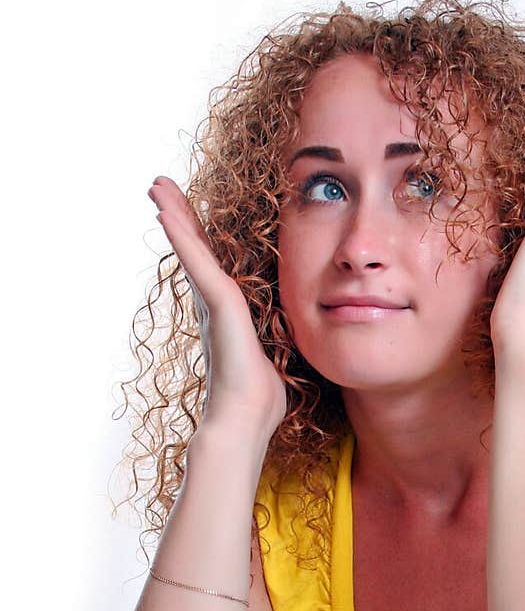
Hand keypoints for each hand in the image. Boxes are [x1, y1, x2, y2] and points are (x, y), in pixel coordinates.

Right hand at [148, 176, 288, 436]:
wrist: (244, 424)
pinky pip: (200, 266)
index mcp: (226, 318)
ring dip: (176, 216)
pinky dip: (185, 240)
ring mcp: (213, 308)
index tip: (183, 214)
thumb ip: (273, 347)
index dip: (198, 240)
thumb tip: (282, 351)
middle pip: (195, 252)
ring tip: (156, 186)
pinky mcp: (220, 309)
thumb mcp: (273, 363)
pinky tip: (167, 215)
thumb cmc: (259, 404)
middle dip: (179, 217)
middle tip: (159, 187)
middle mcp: (213, 309)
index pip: (211, 269)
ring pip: (193, 252)